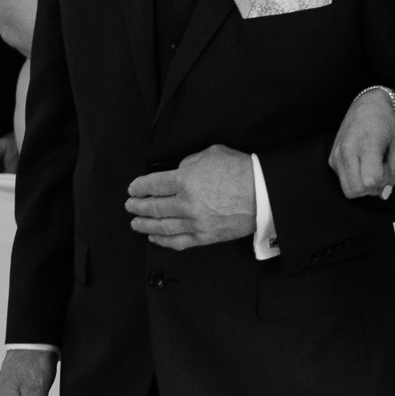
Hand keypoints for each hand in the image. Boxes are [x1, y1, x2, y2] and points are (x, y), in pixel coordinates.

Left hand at [126, 145, 255, 249]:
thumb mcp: (211, 154)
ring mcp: (195, 223)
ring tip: (135, 223)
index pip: (153, 185)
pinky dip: (162, 240)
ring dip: (144, 224)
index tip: (132, 189)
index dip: (139, 187)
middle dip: (137, 206)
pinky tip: (154, 237)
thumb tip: (178, 172)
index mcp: (185, 181)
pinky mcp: (205, 237)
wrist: (264, 193)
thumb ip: (189, 162)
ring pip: (161, 227)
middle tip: (129, 206)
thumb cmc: (240, 170)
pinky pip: (178, 242)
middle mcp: (186, 204)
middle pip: (153, 207)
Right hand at [329, 88, 394, 198]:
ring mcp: (336, 156)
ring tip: (370, 167)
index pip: (371, 181)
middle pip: (357, 191)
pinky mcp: (332, 159)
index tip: (386, 165)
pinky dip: (355, 179)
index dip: (383, 180)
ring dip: (363, 186)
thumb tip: (384, 194)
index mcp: (366, 145)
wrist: (365, 106)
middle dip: (372, 187)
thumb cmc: (386, 124)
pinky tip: (362, 163)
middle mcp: (347, 151)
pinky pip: (344, 182)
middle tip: (379, 168)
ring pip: (349, 191)